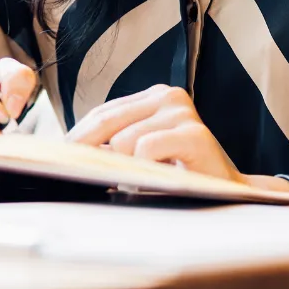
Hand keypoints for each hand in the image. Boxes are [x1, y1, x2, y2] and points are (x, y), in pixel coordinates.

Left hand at [66, 84, 248, 185]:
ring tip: (134, 182)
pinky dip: (143, 168)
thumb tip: (69, 152)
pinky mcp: (194, 134)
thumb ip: (114, 143)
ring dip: (124, 168)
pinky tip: (153, 179)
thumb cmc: (181, 173)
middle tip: (70, 171)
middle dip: (86, 149)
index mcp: (153, 96)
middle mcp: (167, 96)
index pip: (102, 113)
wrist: (230, 193)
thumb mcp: (143, 152)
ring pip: (124, 140)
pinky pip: (146, 150)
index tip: (58, 156)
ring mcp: (182, 112)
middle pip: (106, 121)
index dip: (78, 136)